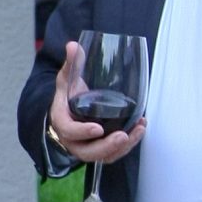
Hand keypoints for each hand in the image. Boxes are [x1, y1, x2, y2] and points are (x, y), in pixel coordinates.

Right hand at [48, 40, 144, 164]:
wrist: (67, 113)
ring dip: (122, 147)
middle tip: (122, 135)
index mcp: (62, 122)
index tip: (97, 128)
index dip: (82, 132)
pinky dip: (128, 146)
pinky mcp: (100, 150)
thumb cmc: (66, 97)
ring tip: (138, 130)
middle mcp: (72, 140)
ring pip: (102, 156)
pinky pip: (113, 155)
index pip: (69, 131)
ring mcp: (86, 147)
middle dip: (106, 146)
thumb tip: (73, 45)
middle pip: (87, 152)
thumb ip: (71, 64)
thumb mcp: (66, 80)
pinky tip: (139, 130)